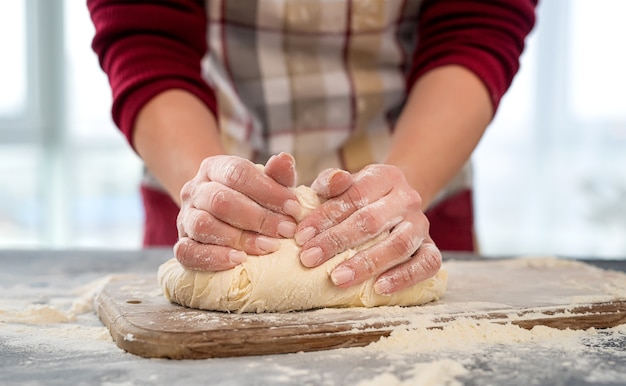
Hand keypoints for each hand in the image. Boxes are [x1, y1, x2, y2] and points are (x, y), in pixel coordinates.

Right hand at [175, 153, 301, 270]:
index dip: (268, 190)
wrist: (220, 215)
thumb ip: (277, 175)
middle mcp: (195, 190)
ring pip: (203, 225)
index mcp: (214, 167)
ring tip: (269, 246)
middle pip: (220, 200)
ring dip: (240, 238)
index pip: (237, 173)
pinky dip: (214, 258)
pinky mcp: (181, 244)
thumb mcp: (266, 184)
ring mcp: (185, 218)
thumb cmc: (251, 199)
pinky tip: (239, 260)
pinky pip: (187, 252)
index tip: (294, 208)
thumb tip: (285, 159)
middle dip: (258, 217)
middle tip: (286, 231)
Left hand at [294, 164, 441, 293]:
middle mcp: (407, 198)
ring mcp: (421, 224)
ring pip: (399, 244)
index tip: (301, 237)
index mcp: (385, 176)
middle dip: (337, 241)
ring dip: (366, 263)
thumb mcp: (346, 184)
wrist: (397, 202)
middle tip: (309, 259)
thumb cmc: (361, 198)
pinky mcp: (431, 247)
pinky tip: (380, 288)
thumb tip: (329, 184)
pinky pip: (427, 264)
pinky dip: (404, 277)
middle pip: (372, 220)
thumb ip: (331, 182)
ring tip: (338, 278)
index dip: (326, 217)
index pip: (355, 196)